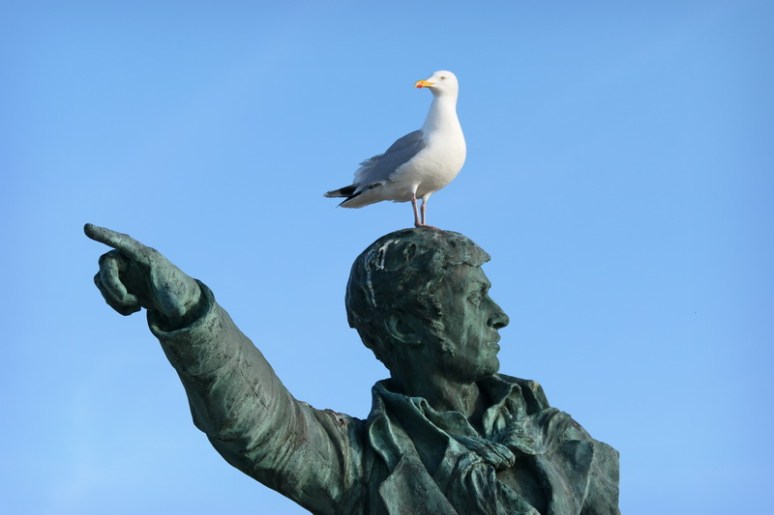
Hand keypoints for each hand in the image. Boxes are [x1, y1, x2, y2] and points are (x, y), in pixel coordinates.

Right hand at [84, 223, 201, 323]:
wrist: (171, 298)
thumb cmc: (175, 291)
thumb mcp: (177, 298)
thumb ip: (175, 304)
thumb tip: (176, 312)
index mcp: (145, 255)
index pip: (123, 241)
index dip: (105, 236)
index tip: (87, 227)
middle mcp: (129, 258)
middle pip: (106, 263)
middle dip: (112, 284)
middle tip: (125, 298)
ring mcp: (120, 269)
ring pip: (101, 280)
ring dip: (115, 298)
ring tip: (137, 305)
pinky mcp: (115, 282)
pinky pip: (104, 291)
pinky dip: (116, 304)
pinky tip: (135, 308)